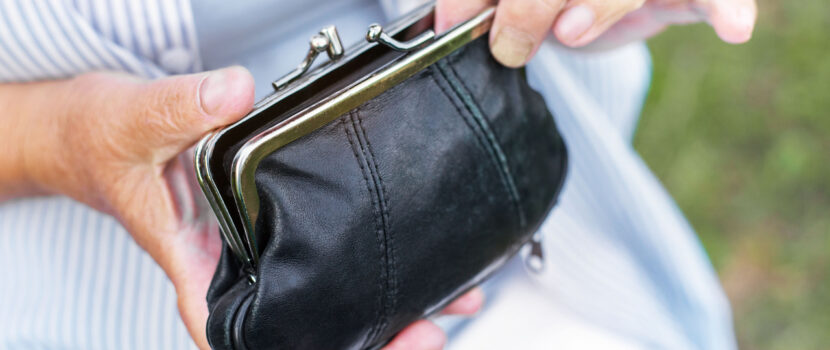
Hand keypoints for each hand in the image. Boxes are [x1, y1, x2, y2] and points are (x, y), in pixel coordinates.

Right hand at [7, 66, 483, 348]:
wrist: (99, 131)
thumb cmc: (104, 141)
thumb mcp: (136, 119)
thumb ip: (182, 107)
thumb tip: (231, 96)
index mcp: (193, 259)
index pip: (234, 326)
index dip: (287, 343)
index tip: (344, 343)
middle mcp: (232, 262)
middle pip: (299, 323)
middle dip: (362, 336)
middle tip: (424, 330)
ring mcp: (255, 246)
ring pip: (320, 295)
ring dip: (381, 306)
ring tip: (444, 306)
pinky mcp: (273, 222)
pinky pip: (324, 251)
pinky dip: (371, 261)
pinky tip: (420, 261)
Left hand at [436, 0, 756, 66]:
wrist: (580, 15)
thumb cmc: (542, 3)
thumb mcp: (506, 0)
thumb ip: (478, 0)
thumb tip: (447, 21)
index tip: (454, 22)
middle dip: (534, 4)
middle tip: (509, 43)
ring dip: (603, 4)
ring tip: (570, 31)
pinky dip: (727, 8)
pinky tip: (733, 28)